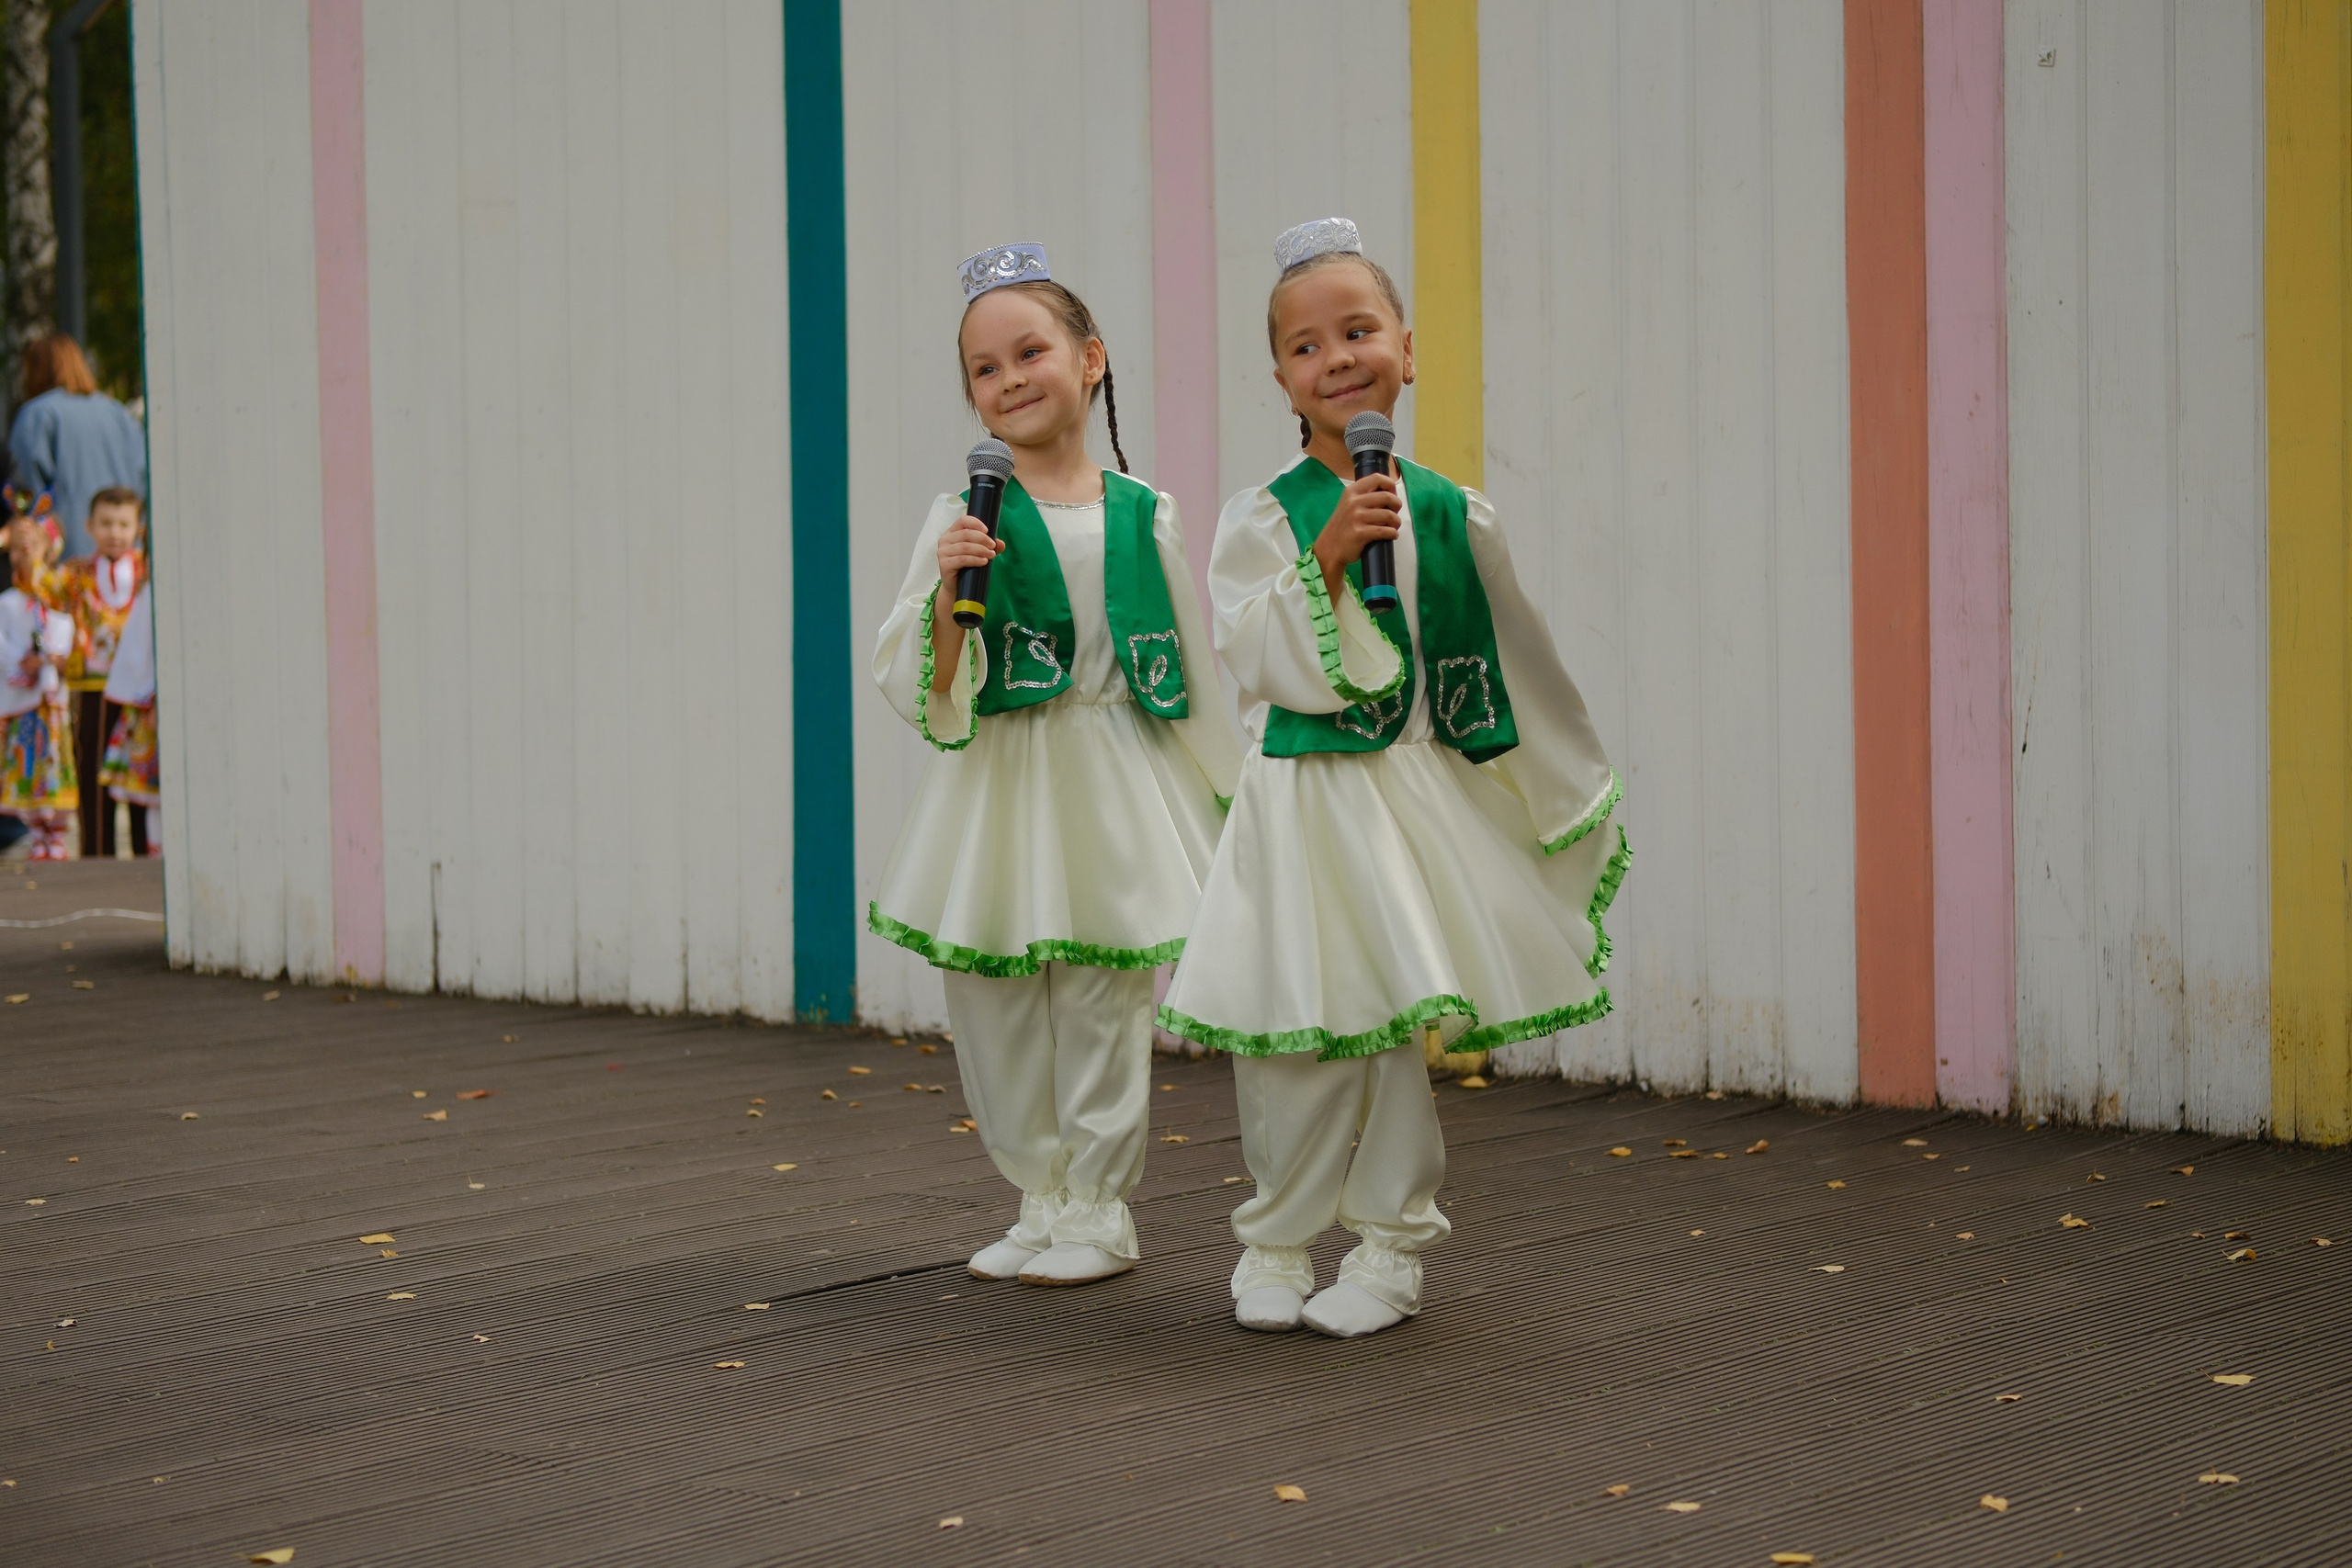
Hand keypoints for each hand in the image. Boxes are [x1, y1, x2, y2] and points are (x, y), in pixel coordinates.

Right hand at [936, 515, 1004, 587]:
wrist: (956, 586)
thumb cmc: (967, 566)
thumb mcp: (980, 553)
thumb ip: (990, 547)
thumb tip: (1001, 544)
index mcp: (952, 532)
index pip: (962, 521)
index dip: (975, 523)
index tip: (987, 531)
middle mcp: (945, 540)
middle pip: (965, 534)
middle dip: (982, 539)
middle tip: (993, 546)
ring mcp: (942, 552)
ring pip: (964, 547)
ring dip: (981, 550)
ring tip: (991, 555)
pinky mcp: (944, 564)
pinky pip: (962, 559)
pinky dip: (975, 560)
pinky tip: (984, 561)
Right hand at [1312, 469, 1401, 599]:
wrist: (1329, 547)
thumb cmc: (1343, 526)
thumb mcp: (1348, 504)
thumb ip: (1364, 496)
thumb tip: (1389, 494)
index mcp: (1352, 491)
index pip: (1378, 478)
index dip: (1390, 485)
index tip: (1392, 495)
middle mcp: (1354, 502)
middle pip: (1387, 497)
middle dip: (1397, 505)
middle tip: (1395, 512)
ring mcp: (1356, 518)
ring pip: (1389, 515)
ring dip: (1396, 522)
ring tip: (1394, 526)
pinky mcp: (1360, 533)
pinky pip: (1385, 531)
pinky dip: (1393, 533)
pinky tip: (1392, 535)